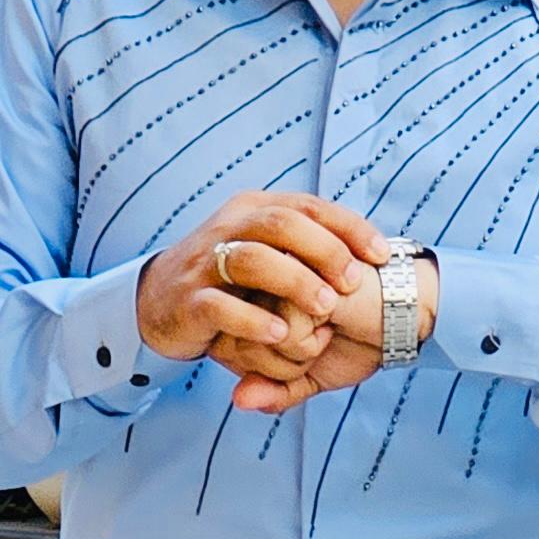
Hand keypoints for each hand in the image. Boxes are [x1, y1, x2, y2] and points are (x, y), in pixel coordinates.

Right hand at [139, 191, 387, 394]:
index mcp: (254, 210)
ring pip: (253, 259)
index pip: (309, 206)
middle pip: (282, 223)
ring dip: (295, 281)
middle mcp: (229, 227)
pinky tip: (280, 333)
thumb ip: (304, 245)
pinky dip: (253, 319)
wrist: (155, 302)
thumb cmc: (226, 280)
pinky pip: (221, 306)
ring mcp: (205, 263)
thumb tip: (365, 250)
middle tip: (353, 283)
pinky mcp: (188, 301)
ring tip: (325, 309)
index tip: (382, 256)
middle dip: (325, 250)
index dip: (349, 228)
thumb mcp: (264, 251)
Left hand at [220, 247, 439, 414]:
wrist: (401, 315)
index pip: (225, 351)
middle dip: (281, 364)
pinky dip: (311, 341)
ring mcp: (269, 276)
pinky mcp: (291, 276)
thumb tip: (239, 402)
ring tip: (327, 325)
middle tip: (319, 337)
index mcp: (252, 303)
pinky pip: (280, 335)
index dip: (269, 369)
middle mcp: (255, 284)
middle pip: (233, 350)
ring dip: (297, 351)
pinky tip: (334, 317)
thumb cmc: (356, 339)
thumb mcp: (310, 376)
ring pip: (254, 342)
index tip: (306, 349)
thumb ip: (272, 391)